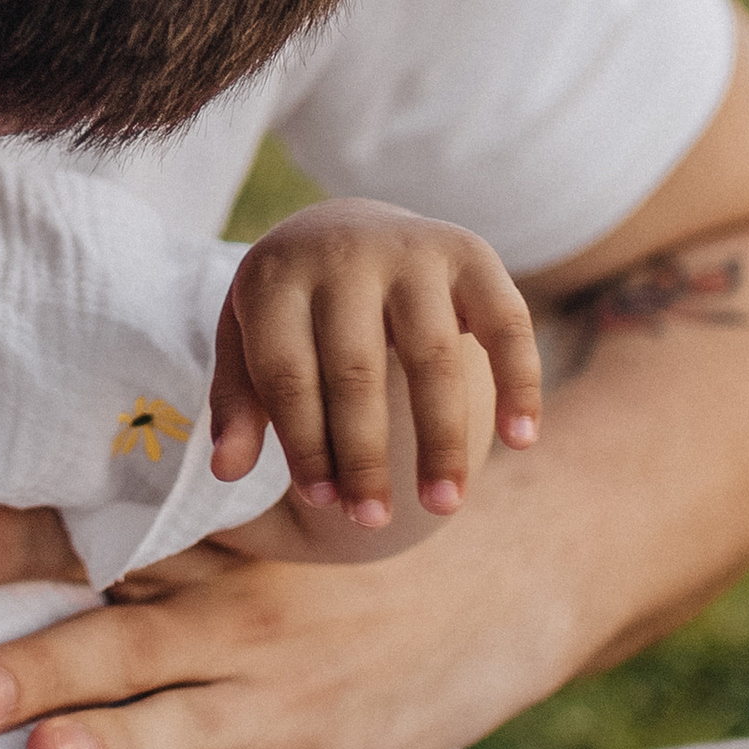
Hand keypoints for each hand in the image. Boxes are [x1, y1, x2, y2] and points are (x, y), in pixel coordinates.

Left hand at [0, 506, 527, 748]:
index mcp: (218, 550)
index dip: (17, 546)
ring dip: (111, 748)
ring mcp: (284, 705)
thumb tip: (23, 509)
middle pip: (122, 647)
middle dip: (37, 671)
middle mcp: (241, 623)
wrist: (514, 575)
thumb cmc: (358, 541)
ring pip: (181, 730)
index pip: (102, 545)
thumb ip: (162, 511)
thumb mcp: (271, 500)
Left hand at [213, 201, 539, 522]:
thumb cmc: (292, 306)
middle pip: (356, 369)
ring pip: (433, 355)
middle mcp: (345, 255)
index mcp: (277, 276)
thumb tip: (226, 471)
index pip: (287, 373)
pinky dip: (519, 381)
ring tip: (445, 505)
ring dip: (441, 438)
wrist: (345, 227)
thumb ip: (238, 400)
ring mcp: (412, 249)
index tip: (322, 503)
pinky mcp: (471, 253)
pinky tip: (521, 440)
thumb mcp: (246, 338)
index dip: (304, 444)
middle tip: (373, 521)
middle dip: (364, 455)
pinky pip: (506, 322)